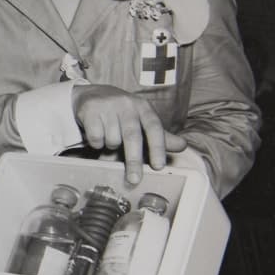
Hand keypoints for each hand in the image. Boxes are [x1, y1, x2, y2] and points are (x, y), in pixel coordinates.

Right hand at [71, 84, 186, 184]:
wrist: (92, 95)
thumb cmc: (121, 113)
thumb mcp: (141, 121)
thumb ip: (160, 136)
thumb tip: (183, 146)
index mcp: (143, 107)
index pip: (154, 128)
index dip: (158, 147)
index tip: (158, 166)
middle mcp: (127, 104)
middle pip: (132, 136)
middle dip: (134, 160)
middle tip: (134, 180)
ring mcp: (108, 106)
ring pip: (112, 139)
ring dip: (110, 147)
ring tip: (110, 139)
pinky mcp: (91, 110)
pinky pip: (95, 138)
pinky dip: (97, 143)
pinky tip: (97, 135)